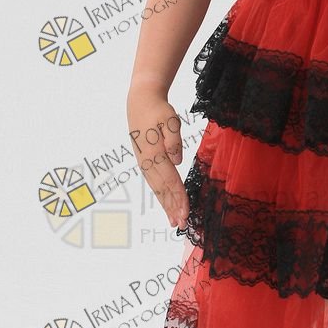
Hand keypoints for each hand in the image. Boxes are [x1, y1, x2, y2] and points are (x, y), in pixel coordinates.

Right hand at [127, 88, 189, 230]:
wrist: (141, 102)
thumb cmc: (159, 110)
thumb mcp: (170, 119)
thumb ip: (173, 140)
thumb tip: (177, 160)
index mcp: (154, 153)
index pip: (170, 180)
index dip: (179, 197)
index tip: (186, 212)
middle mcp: (148, 162)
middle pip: (163, 190)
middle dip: (173, 208)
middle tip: (182, 225)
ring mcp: (145, 163)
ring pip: (157, 190)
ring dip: (167, 207)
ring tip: (174, 222)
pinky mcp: (145, 162)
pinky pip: (154, 184)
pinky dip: (161, 197)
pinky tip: (166, 206)